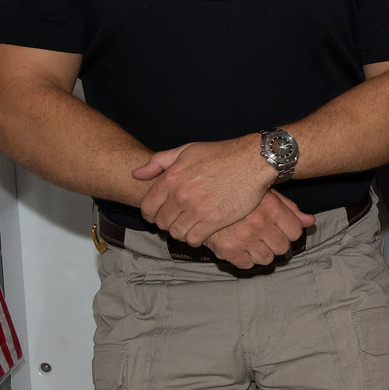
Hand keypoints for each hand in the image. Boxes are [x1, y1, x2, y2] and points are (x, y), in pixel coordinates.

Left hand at [134, 135, 276, 246]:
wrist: (251, 161)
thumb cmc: (220, 154)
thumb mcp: (186, 150)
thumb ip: (159, 162)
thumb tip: (136, 174)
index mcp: (171, 178)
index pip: (147, 206)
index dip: (150, 214)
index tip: (158, 214)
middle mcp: (181, 196)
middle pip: (162, 222)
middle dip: (167, 223)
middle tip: (177, 219)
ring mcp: (197, 210)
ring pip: (176, 233)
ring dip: (181, 231)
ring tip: (189, 225)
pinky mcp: (214, 221)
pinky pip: (194, 239)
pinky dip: (195, 238)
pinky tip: (201, 231)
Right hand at [205, 191, 317, 268]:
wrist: (200, 197)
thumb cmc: (236, 194)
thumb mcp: (264, 193)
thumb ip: (289, 209)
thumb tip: (311, 222)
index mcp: (270, 207)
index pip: (295, 231)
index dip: (289, 231)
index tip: (280, 228)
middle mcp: (259, 224)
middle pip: (283, 247)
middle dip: (276, 242)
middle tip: (265, 235)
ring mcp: (243, 238)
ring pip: (267, 259)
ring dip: (262, 252)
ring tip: (253, 240)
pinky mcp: (228, 250)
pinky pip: (247, 264)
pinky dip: (245, 258)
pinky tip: (240, 246)